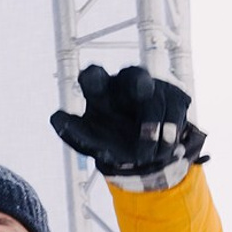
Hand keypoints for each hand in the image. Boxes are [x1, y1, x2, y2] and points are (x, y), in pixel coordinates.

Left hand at [49, 63, 205, 185]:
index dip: (94, 76)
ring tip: (145, 156)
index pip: (94, 76)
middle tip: (142, 90)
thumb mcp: (91, 143)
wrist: (144, 157)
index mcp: (101, 92)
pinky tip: (163, 149)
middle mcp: (126, 84)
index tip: (94, 78)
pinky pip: (176, 109)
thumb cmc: (110, 142)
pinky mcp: (175, 97)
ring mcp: (154, 88)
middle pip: (134, 74)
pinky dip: (170, 132)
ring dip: (152, 129)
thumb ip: (74, 133)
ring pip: (156, 101)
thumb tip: (56, 117)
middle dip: (138, 82)